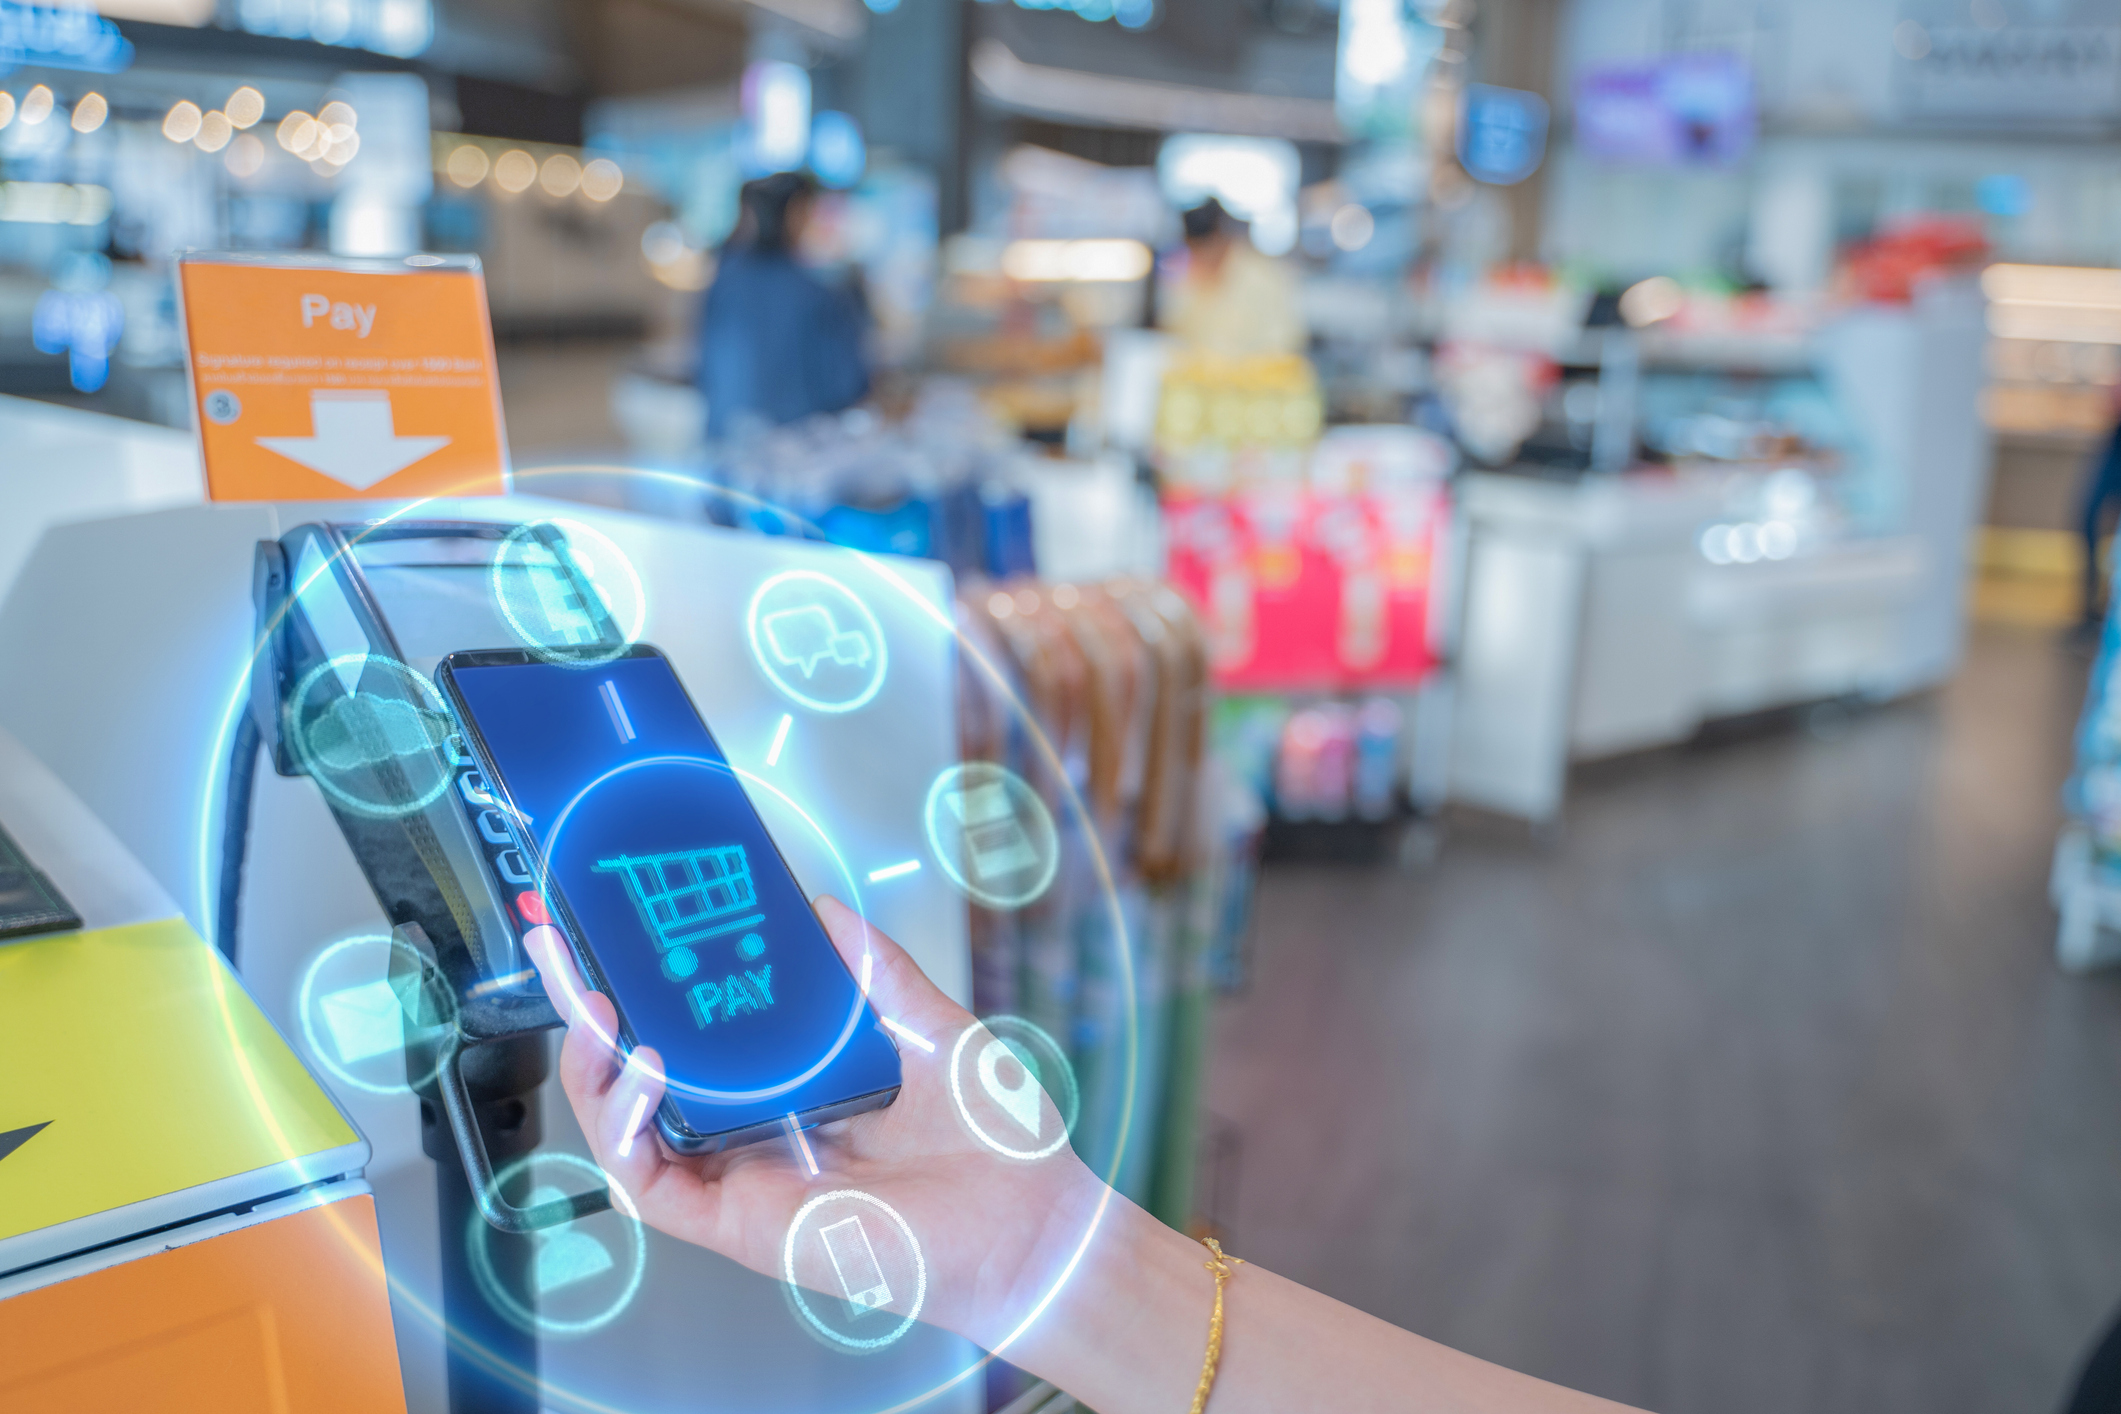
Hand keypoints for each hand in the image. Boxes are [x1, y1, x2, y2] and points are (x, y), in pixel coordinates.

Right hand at [525, 896, 1103, 1348]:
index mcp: (792, 1085)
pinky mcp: (740, 1224)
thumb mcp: (932, 1028)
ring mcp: (742, 1177)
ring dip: (595, 1068)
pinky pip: (654, 1183)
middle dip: (591, 1011)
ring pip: (627, 1131)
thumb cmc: (995, 1140)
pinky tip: (647, 1068)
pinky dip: (632, 1128)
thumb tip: (823, 910)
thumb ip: (876, 972)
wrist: (1032, 1223)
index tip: (618, 924)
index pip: (699, 1032)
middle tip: (562, 944)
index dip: (651, 984)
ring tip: (597, 1004)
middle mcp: (754, 1131)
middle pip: (644, 1075)